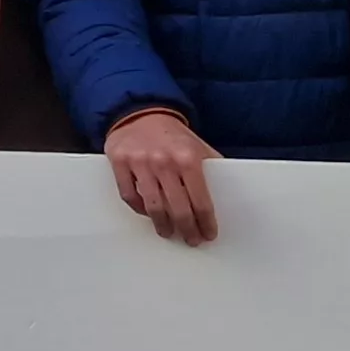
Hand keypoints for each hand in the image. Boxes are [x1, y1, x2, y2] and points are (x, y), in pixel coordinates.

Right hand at [105, 109, 222, 244]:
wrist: (140, 111)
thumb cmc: (171, 134)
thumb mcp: (197, 145)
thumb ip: (211, 166)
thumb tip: (229, 190)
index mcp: (188, 157)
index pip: (201, 200)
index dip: (206, 222)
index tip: (208, 233)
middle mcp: (164, 161)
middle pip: (178, 208)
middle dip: (187, 229)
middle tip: (191, 239)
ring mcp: (140, 163)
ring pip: (153, 207)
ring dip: (163, 225)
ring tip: (169, 232)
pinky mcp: (119, 162)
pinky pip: (129, 196)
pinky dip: (139, 209)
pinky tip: (149, 214)